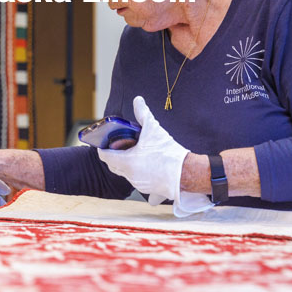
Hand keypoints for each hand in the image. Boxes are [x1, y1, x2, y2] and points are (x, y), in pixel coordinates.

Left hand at [97, 96, 212, 216]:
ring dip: (128, 166)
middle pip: (114, 166)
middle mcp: (131, 176)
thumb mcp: (154, 129)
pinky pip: (144, 187)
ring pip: (127, 175)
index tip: (105, 143)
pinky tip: (150, 173)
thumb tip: (138, 100)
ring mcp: (141, 185)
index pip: (105, 156)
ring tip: (137, 155)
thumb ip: (143, 113)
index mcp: (127, 162)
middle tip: (121, 147)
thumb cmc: (168, 152)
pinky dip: (144, 179)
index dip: (103, 148)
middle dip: (115, 157)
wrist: (188, 172)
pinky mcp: (152, 192)